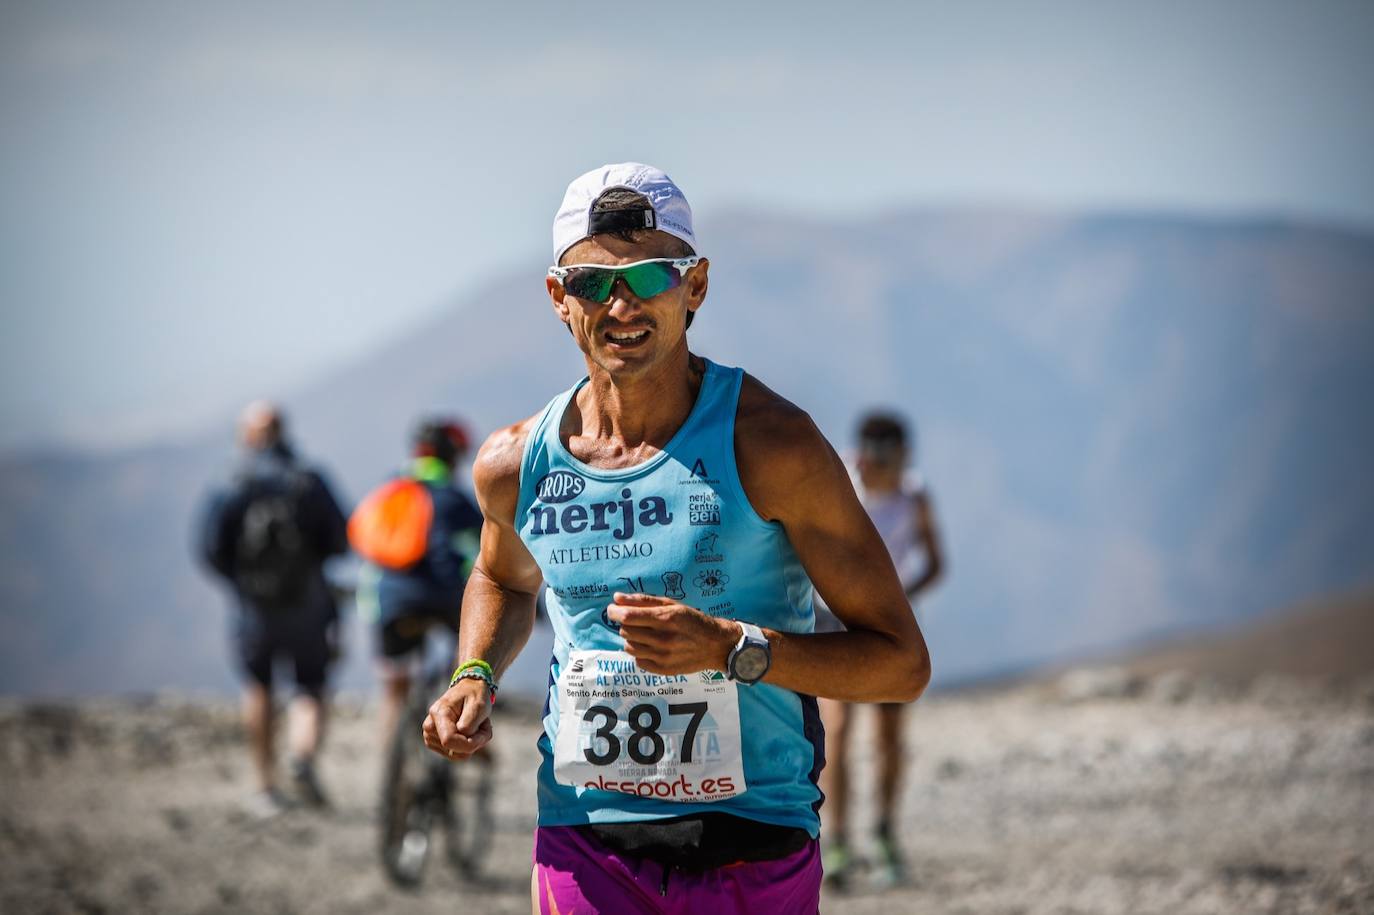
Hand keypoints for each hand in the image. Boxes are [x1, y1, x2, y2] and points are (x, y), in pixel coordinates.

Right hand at [422, 678, 493, 760]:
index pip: (449, 740)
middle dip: (475, 741)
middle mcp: (430, 727)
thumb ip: (470, 724)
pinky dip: (469, 745)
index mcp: (438, 713)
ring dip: (474, 743)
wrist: (469, 691)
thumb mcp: (479, 705)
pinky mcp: (436, 744)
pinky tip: (471, 730)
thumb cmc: (475, 696)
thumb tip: (462, 740)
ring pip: (458, 754)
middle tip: (483, 724)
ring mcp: (431, 737)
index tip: (484, 734)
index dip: (469, 743)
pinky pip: (458, 754)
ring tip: (476, 725)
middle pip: (454, 750)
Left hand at [606, 593, 738, 674]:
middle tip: (636, 620)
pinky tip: (652, 646)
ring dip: (631, 639)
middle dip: (626, 624)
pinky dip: (640, 652)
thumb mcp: (673, 605)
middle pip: (626, 631)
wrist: (716, 645)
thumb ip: (644, 601)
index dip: (615, 612)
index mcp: (666, 619)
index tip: (613, 609)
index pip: (628, 617)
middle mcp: (663, 640)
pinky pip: (638, 660)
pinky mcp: (663, 670)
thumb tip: (617, 598)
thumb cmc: (694, 621)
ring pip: (629, 647)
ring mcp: (662, 657)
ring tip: (645, 634)